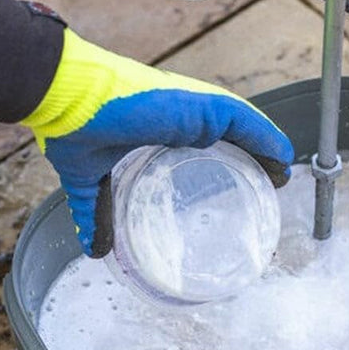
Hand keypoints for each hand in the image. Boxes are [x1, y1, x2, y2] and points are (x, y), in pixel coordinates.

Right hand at [20, 29, 294, 256]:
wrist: (65, 98)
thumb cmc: (74, 128)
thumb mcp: (92, 181)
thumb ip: (96, 213)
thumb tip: (94, 250)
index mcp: (160, 127)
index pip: (203, 144)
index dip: (223, 163)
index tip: (235, 187)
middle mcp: (182, 116)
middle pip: (229, 138)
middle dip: (250, 161)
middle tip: (264, 188)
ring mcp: (194, 109)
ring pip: (244, 130)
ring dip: (265, 153)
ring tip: (280, 178)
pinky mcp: (201, 107)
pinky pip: (247, 124)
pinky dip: (267, 142)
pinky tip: (283, 162)